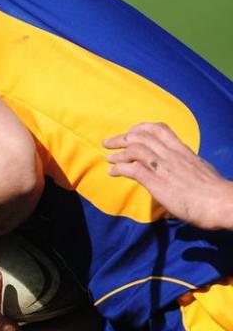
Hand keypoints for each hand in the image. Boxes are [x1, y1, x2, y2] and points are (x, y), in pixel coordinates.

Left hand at [104, 122, 232, 229]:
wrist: (221, 202)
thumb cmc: (215, 192)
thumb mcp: (201, 171)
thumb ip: (187, 169)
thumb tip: (181, 176)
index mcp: (183, 151)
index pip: (160, 129)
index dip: (142, 127)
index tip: (131, 131)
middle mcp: (172, 155)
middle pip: (142, 136)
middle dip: (122, 137)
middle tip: (109, 142)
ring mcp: (164, 167)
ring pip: (135, 149)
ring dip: (118, 153)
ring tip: (109, 158)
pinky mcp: (158, 182)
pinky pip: (133, 169)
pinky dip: (119, 168)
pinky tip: (112, 172)